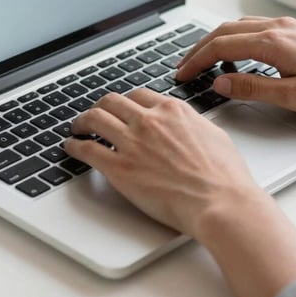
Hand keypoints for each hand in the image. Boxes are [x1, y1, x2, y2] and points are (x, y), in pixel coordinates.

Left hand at [65, 88, 295, 296]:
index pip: (139, 96)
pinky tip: (71, 147)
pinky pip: (87, 150)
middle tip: (95, 114)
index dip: (126, 101)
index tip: (121, 107)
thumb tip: (187, 125)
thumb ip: (192, 125)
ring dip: (82, 121)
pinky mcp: (119, 168)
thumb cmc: (224, 176)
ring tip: (77, 128)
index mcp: (173, 110)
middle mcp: (149, 121)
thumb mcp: (213, 135)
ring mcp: (132, 143)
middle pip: (112, 102)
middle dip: (100, 106)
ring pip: (95, 119)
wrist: (219, 201)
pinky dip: (75, 146)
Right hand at [176, 16, 295, 114]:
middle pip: (224, 31)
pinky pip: (254, 27)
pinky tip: (238, 55)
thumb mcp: (294, 96)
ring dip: (216, 42)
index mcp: (273, 42)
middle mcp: (277, 27)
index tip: (181, 74)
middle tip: (183, 68)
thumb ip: (253, 88)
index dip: (196, 61)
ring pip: (238, 26)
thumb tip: (220, 84)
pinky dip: (235, 38)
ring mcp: (287, 26)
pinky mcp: (295, 30)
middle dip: (198, 49)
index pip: (220, 47)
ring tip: (204, 61)